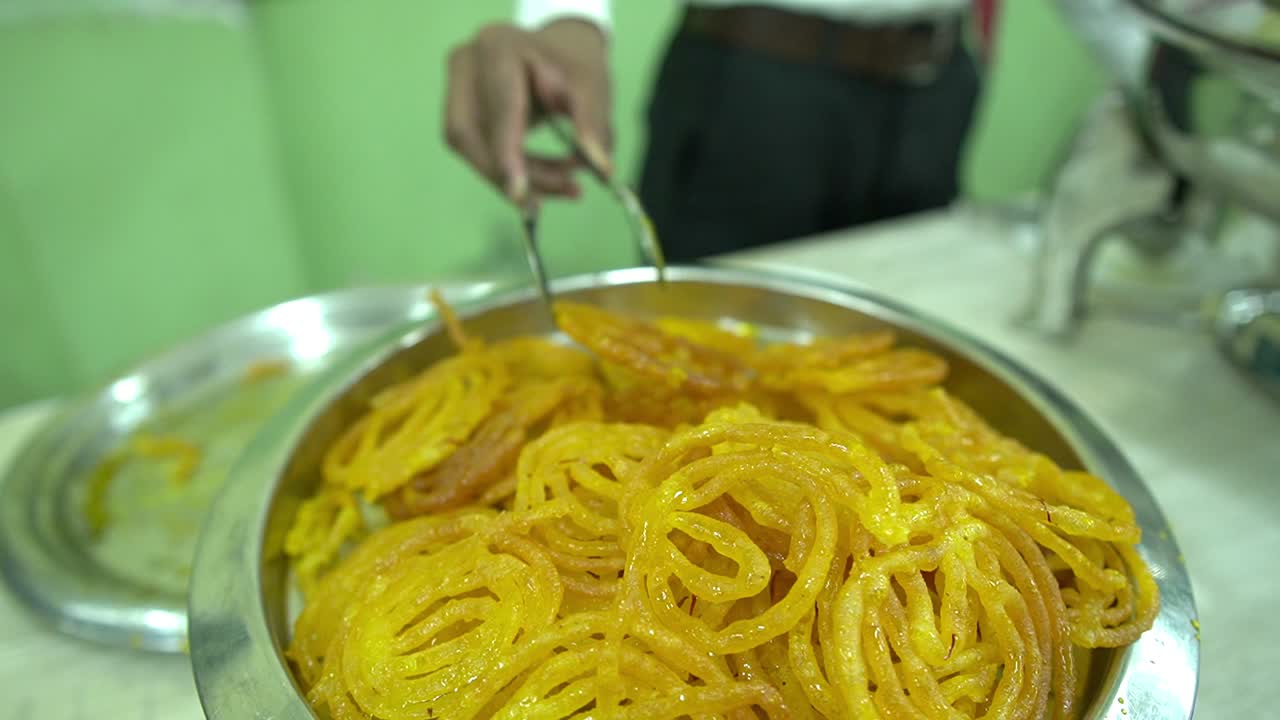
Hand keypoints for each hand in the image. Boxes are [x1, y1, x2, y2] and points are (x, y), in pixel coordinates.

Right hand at [444, 20, 610, 205]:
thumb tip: (600, 169)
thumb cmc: (573, 64)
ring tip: (564, 185)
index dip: (506, 153)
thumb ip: (594, 124)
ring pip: (469, 149)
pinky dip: (509, 171)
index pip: (498, 108)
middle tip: (567, 189)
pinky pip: (475, 151)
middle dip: (515, 172)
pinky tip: (543, 180)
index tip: (519, 193)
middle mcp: (466, 64)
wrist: (557, 51)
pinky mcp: (457, 109)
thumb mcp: (592, 86)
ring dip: (513, 177)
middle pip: (472, 134)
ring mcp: (455, 87)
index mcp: (497, 47)